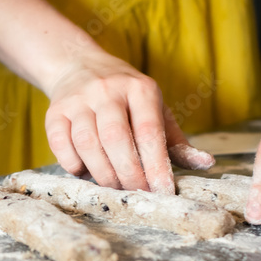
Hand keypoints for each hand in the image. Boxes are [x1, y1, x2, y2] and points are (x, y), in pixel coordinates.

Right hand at [44, 50, 213, 194]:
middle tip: (138, 194)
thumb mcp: (155, 110)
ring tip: (114, 187)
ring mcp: (78, 99)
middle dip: (129, 174)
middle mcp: (107, 90)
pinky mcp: (54, 111)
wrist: (78, 66)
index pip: (149, 131)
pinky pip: (60, 144)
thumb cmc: (126, 98)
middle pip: (116, 140)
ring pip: (87, 144)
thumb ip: (177, 141)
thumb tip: (206, 163)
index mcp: (140, 89)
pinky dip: (73, 164)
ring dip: (102, 173)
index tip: (163, 191)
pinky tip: (85, 172)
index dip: (156, 165)